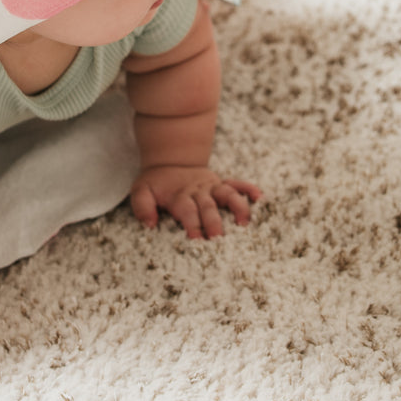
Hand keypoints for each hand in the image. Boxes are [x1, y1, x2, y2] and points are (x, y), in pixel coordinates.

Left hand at [130, 165, 261, 238]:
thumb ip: (142, 206)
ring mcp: (212, 187)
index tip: (196, 239)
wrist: (170, 161)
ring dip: (237, 207)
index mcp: (179, 196)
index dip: (192, 224)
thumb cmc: (156, 183)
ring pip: (227, 194)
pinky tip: (259, 197)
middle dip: (214, 222)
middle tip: (219, 238)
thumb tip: (150, 224)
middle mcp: (198, 191)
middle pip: (208, 207)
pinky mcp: (221, 183)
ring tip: (244, 222)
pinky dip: (249, 189)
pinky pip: (237, 184)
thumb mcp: (140, 190)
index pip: (187, 211)